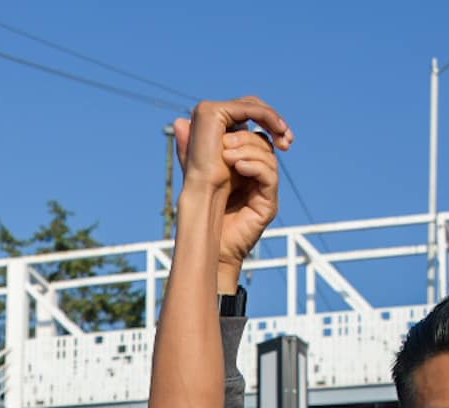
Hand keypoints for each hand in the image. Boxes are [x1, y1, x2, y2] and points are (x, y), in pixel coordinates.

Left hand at [170, 97, 290, 282]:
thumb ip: (189, 149)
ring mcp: (265, 187)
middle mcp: (259, 172)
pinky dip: (254, 165)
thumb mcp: (194, 175)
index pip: (255, 130)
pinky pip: (269, 175)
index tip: (234, 119)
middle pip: (264, 137)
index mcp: (245, 162)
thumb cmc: (202, 214)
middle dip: (248, 132)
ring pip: (268, 153)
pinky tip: (236, 166)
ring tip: (226, 156)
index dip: (250, 120)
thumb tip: (178, 121)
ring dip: (247, 147)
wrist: (211, 248)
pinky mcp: (269, 203)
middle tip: (225, 141)